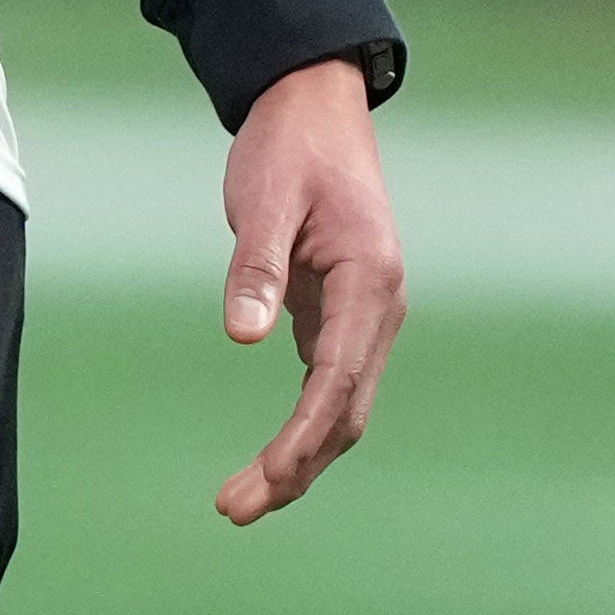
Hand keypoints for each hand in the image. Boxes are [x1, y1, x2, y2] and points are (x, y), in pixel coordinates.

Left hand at [210, 57, 402, 526]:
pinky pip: (330, 385)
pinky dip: (303, 425)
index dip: (302, 438)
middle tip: (233, 509)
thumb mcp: (262, 199)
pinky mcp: (345, 313)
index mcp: (370, 281)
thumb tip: (245, 335)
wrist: (315, 105)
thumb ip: (257, 266)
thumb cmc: (288, 147)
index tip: (266, 480)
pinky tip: (269, 459)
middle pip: (345, 411)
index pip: (337, 380)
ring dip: (299, 457)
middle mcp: (381, 307)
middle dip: (296, 468)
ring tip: (241, 500)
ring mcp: (368, 314)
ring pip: (341, 406)